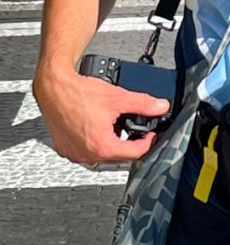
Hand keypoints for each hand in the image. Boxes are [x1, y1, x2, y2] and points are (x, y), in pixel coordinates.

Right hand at [33, 67, 170, 164]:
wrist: (54, 89)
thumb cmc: (79, 94)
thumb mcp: (118, 97)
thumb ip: (143, 104)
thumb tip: (160, 106)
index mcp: (102, 147)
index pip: (135, 154)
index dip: (148, 142)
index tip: (151, 134)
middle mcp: (87, 156)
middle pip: (118, 156)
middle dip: (130, 143)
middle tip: (136, 128)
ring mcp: (74, 154)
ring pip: (102, 155)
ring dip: (113, 143)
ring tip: (117, 126)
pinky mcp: (65, 149)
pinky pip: (86, 151)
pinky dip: (95, 142)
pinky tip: (98, 127)